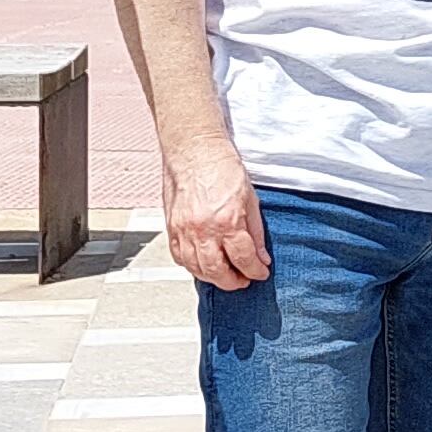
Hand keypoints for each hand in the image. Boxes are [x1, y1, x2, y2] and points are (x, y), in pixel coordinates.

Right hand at [161, 131, 269, 287]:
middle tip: (243, 280)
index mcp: (227, 221)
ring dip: (213, 277)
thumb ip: (256, 231)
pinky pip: (179, 257)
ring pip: (197, 268)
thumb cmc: (221, 167)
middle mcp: (203, 230)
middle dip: (233, 281)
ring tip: (225, 275)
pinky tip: (203, 264)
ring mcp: (184, 230)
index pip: (243, 258)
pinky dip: (192, 266)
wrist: (194, 149)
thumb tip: (260, 256)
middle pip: (217, 271)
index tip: (260, 272)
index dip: (255, 270)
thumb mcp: (250, 198)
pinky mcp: (171, 227)